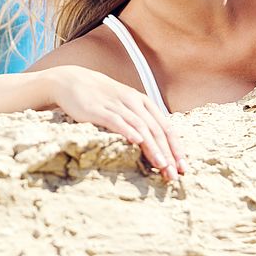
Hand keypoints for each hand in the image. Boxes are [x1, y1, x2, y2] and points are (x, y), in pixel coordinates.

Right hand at [47, 65, 186, 181]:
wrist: (73, 81)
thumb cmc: (102, 97)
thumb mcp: (126, 105)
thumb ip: (141, 120)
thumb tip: (156, 144)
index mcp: (143, 102)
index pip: (166, 127)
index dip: (176, 148)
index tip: (183, 167)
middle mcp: (133, 102)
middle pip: (156, 130)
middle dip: (167, 153)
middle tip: (174, 174)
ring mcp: (117, 105)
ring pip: (140, 128)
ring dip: (153, 148)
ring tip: (161, 165)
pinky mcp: (98, 110)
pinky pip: (116, 121)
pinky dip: (128, 131)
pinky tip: (137, 142)